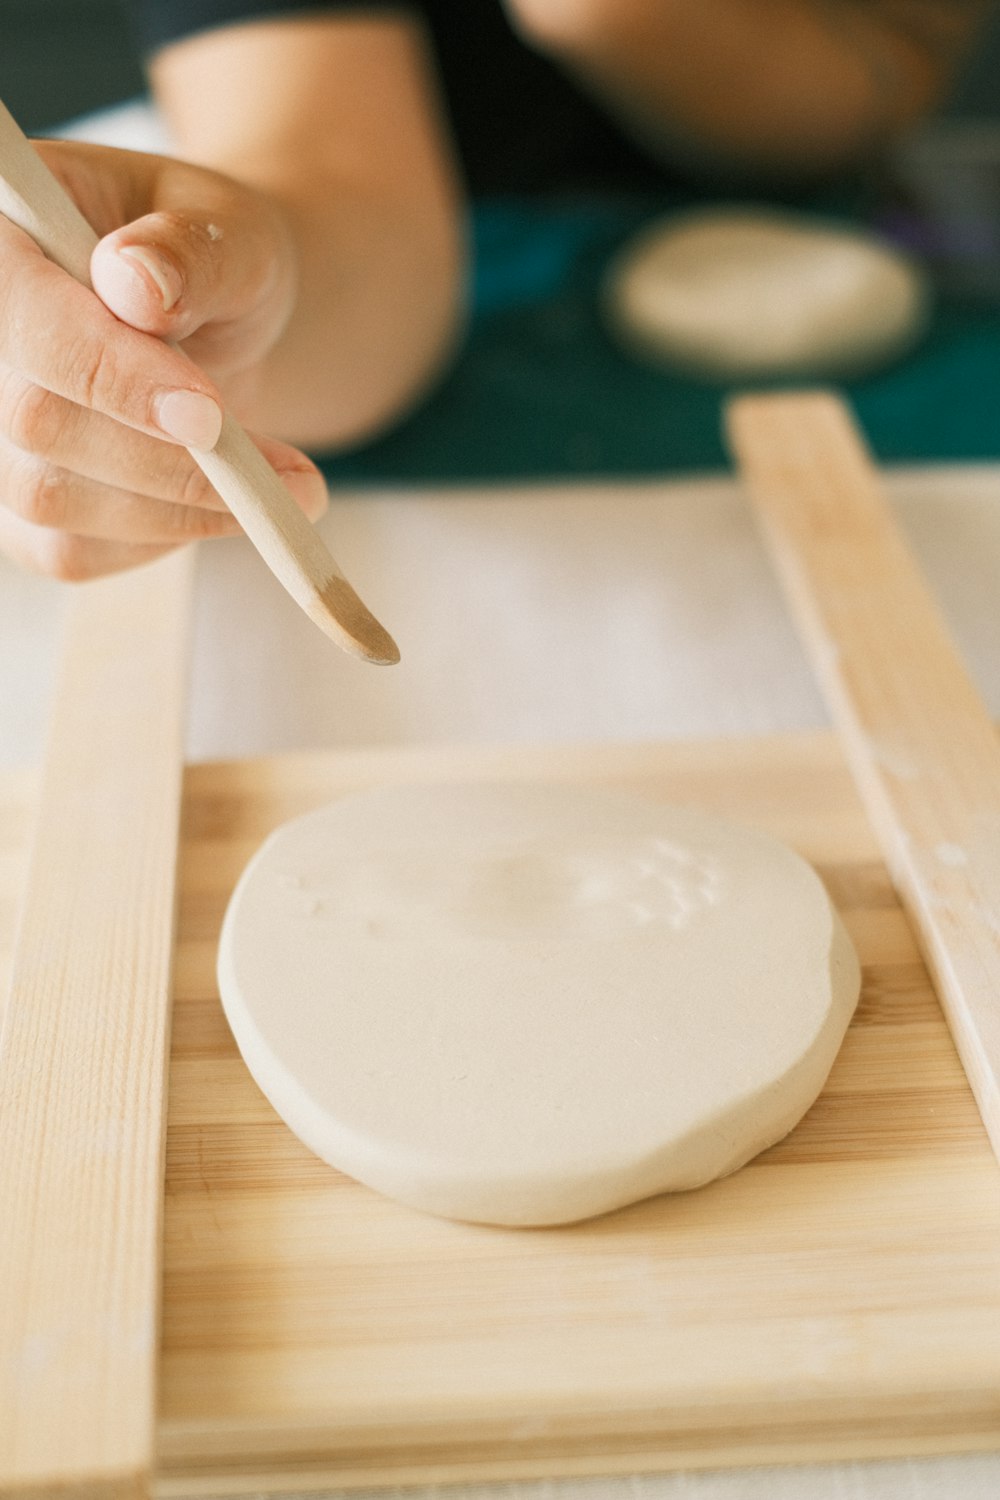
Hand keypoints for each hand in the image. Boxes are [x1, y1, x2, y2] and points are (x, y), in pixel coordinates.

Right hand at [0, 138, 327, 579]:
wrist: (211, 322)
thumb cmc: (212, 265)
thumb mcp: (229, 233)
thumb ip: (190, 251)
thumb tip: (138, 283)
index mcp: (4, 239)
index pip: (33, 324)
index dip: (115, 377)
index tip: (211, 416)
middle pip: (38, 423)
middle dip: (172, 460)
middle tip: (289, 475)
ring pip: (54, 502)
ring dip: (180, 508)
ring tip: (283, 485)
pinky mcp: (11, 510)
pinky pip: (72, 551)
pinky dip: (160, 537)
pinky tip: (215, 503)